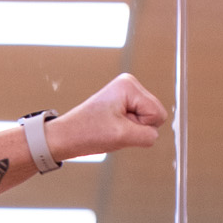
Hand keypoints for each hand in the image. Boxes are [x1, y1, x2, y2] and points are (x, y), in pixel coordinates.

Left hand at [53, 74, 167, 160]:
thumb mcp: (123, 136)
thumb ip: (148, 135)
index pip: (157, 114)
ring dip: (131, 130)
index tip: (119, 126)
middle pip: (154, 115)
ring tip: (111, 129)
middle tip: (115, 128)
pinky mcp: (122, 104)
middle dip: (137, 128)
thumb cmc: (86, 133)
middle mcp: (129, 85)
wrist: (65, 137)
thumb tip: (155, 134)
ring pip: (146, 120)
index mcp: (129, 85)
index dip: (141, 127)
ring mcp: (125, 95)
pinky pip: (137, 123)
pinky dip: (126, 130)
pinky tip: (111, 128)